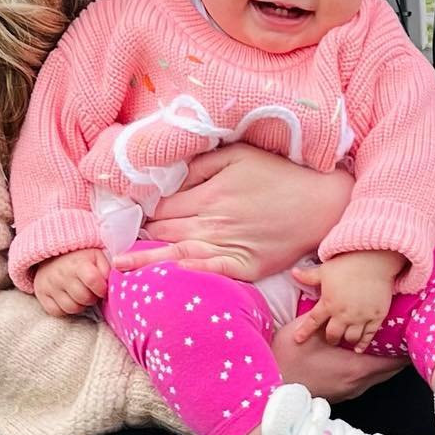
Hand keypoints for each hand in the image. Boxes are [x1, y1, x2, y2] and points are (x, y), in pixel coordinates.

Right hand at [34, 248, 109, 317]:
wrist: (52, 254)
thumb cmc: (80, 257)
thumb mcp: (97, 256)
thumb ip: (107, 269)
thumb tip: (113, 284)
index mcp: (78, 263)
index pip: (92, 280)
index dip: (101, 289)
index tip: (102, 289)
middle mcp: (62, 275)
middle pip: (84, 298)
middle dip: (92, 298)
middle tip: (91, 292)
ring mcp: (50, 285)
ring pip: (72, 308)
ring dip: (80, 305)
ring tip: (81, 295)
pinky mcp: (41, 294)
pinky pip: (57, 312)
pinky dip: (66, 309)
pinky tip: (70, 299)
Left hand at [114, 144, 353, 280]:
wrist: (321, 205)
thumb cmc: (279, 175)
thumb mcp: (239, 155)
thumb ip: (201, 165)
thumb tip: (168, 177)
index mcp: (211, 193)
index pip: (163, 205)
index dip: (142, 209)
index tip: (126, 213)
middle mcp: (215, 221)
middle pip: (165, 230)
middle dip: (140, 234)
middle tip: (113, 241)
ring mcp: (229, 246)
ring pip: (178, 254)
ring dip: (147, 261)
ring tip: (118, 269)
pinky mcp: (244, 266)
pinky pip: (209, 272)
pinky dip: (187, 274)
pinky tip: (167, 279)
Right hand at [271, 322, 400, 402]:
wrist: (268, 392)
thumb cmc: (286, 360)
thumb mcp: (308, 333)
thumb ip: (329, 319)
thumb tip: (343, 302)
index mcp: (354, 368)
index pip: (392, 361)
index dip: (404, 348)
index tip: (412, 335)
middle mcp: (356, 384)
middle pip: (387, 371)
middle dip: (397, 355)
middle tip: (404, 337)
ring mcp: (347, 393)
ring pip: (375, 378)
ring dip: (382, 363)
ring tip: (388, 344)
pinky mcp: (338, 395)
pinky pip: (362, 382)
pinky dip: (369, 370)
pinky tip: (362, 358)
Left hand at [292, 251, 402, 351]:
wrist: (375, 260)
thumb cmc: (347, 263)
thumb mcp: (325, 269)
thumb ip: (309, 276)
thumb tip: (293, 272)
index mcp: (328, 303)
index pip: (313, 322)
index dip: (304, 332)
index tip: (297, 339)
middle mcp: (343, 314)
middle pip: (333, 335)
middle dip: (331, 338)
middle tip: (331, 338)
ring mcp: (361, 317)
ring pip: (350, 338)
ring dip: (346, 340)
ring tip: (345, 339)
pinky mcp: (376, 316)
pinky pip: (369, 336)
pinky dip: (363, 344)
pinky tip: (358, 348)